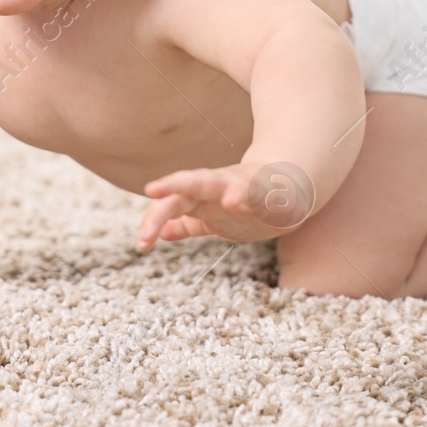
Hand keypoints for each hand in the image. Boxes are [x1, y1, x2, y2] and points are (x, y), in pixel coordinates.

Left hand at [137, 162, 314, 250]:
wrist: (285, 185)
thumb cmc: (242, 202)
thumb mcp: (211, 215)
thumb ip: (188, 223)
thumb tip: (162, 233)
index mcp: (202, 195)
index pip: (174, 203)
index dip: (155, 218)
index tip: (142, 243)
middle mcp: (221, 186)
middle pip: (194, 183)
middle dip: (174, 186)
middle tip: (152, 189)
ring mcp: (247, 188)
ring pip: (235, 185)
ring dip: (233, 192)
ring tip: (229, 200)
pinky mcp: (273, 195)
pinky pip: (267, 197)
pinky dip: (263, 199)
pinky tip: (263, 206)